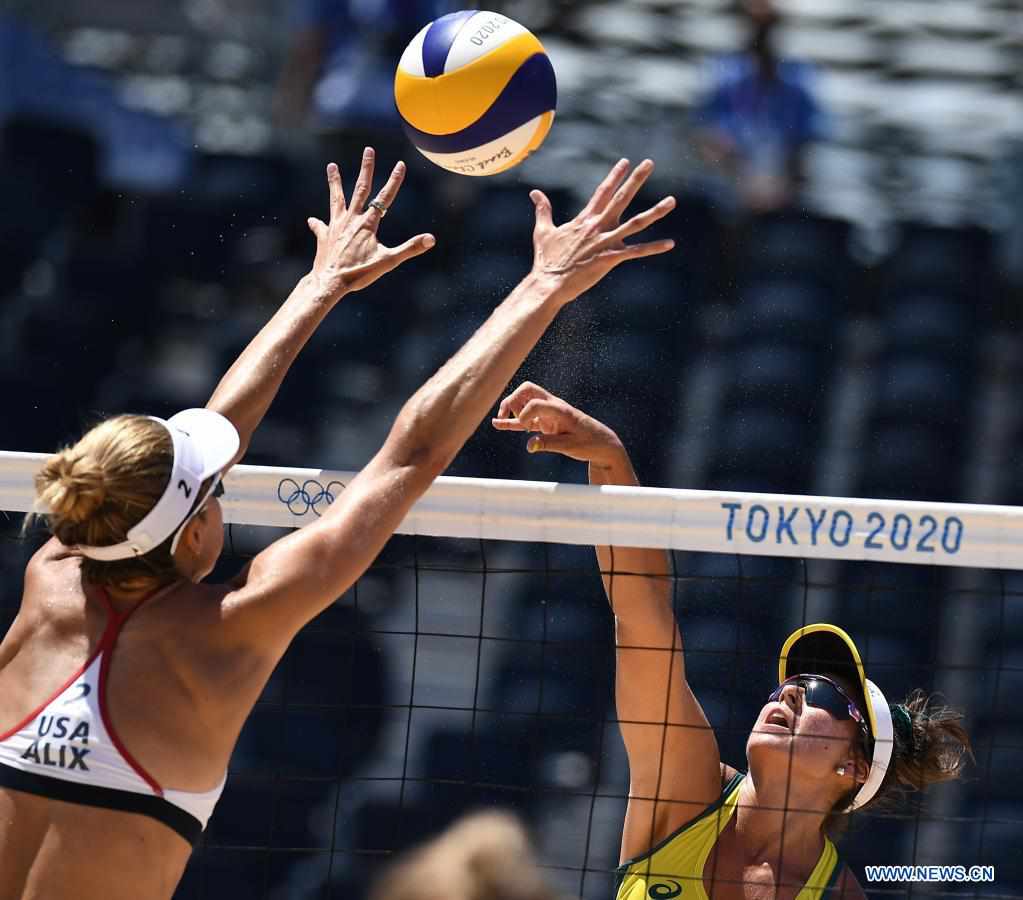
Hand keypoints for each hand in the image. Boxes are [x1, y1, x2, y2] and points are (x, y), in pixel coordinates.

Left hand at [307, 148, 435, 300]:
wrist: (330, 282)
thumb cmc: (360, 273)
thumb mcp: (388, 262)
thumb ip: (410, 248)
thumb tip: (431, 239)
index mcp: (368, 224)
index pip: (385, 198)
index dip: (394, 181)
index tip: (400, 164)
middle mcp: (351, 220)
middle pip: (360, 189)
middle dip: (366, 169)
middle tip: (368, 150)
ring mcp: (336, 226)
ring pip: (337, 199)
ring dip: (335, 182)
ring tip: (331, 166)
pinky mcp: (324, 236)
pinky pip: (320, 226)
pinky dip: (317, 223)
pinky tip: (312, 220)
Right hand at [491, 382, 626, 467]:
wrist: (602, 444)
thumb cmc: (590, 443)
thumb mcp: (571, 446)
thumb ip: (549, 444)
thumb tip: (529, 445)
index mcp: (560, 410)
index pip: (535, 402)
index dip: (524, 414)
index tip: (527, 431)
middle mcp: (552, 407)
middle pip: (527, 390)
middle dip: (513, 400)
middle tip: (510, 417)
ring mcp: (548, 414)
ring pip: (524, 401)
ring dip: (512, 408)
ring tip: (501, 420)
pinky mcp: (546, 423)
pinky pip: (526, 419)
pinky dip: (512, 421)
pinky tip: (497, 423)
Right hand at [527, 158, 675, 305]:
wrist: (548, 283)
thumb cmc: (546, 260)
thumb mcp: (542, 230)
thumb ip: (542, 209)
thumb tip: (534, 193)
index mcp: (584, 220)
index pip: (602, 192)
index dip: (614, 176)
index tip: (625, 162)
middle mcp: (597, 226)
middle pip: (621, 198)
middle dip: (636, 180)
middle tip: (649, 162)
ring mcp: (605, 242)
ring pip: (635, 223)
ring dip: (655, 212)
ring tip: (672, 200)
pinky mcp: (610, 259)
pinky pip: (636, 252)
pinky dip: (654, 248)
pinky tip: (670, 243)